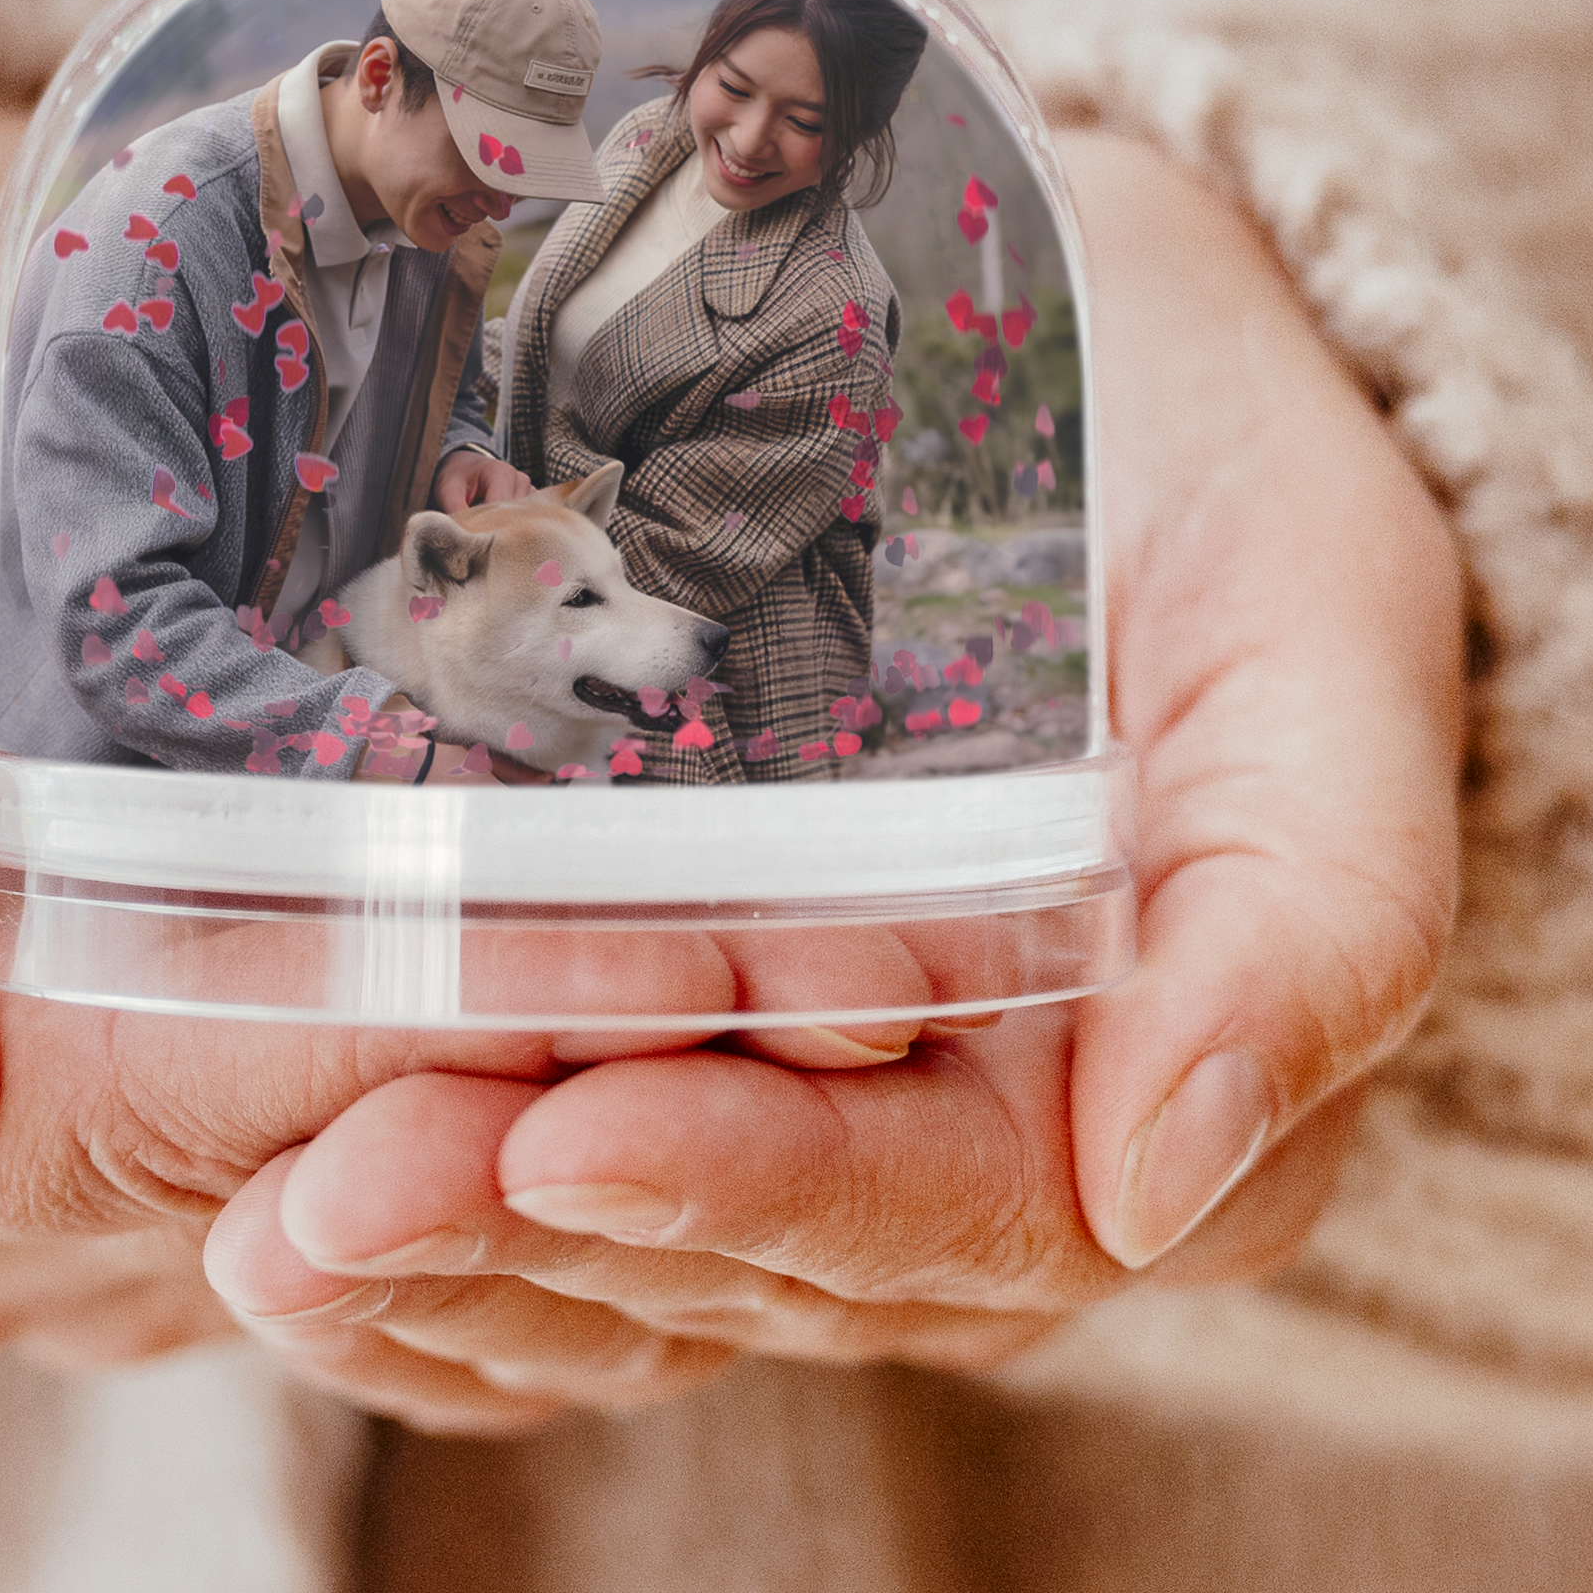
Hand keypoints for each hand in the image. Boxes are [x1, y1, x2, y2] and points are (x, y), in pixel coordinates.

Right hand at [0, 113, 694, 1372]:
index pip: (134, 1132)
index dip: (395, 1055)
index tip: (646, 969)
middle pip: (284, 1184)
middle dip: (557, 1083)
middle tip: (820, 980)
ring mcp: (94, 1175)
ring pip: (378, 1183)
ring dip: (606, 1085)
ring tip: (832, 974)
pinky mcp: (213, 1095)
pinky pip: (405, 1127)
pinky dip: (569, 1057)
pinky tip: (737, 976)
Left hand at [199, 130, 1465, 1429]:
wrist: (1083, 345)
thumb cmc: (1206, 458)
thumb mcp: (1324, 619)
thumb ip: (1316, 898)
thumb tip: (1159, 1179)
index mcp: (1154, 1068)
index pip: (961, 1210)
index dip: (766, 1191)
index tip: (573, 1137)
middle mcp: (982, 1122)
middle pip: (756, 1246)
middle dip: (542, 1229)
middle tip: (335, 1193)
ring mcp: (827, 1088)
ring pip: (635, 1243)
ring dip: (452, 1245)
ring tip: (268, 1215)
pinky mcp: (702, 1022)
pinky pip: (565, 1164)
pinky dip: (436, 1196)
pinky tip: (275, 1190)